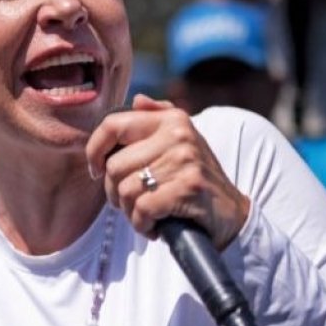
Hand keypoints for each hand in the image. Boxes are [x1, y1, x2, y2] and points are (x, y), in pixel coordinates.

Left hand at [85, 94, 249, 248]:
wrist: (231, 214)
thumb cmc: (194, 179)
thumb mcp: (180, 143)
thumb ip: (157, 118)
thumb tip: (136, 100)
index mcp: (170, 119)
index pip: (112, 124)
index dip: (94, 150)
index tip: (96, 170)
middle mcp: (178, 134)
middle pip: (114, 166)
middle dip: (114, 192)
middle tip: (129, 203)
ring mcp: (184, 160)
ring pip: (125, 190)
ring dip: (129, 211)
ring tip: (145, 214)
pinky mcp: (188, 187)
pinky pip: (142, 208)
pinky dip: (143, 224)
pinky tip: (155, 225)